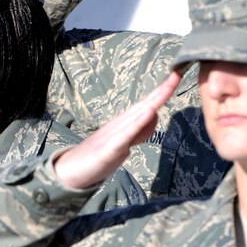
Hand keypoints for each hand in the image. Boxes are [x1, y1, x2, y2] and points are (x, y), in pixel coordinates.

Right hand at [55, 71, 181, 189]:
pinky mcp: (107, 151)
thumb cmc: (95, 159)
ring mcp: (111, 136)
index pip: (146, 105)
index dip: (162, 92)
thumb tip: (154, 114)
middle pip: (143, 106)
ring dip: (152, 101)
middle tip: (178, 73)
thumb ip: (138, 131)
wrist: (67, 172)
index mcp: (123, 124)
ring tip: (167, 87)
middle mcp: (118, 125)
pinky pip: (125, 136)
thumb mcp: (121, 144)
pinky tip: (149, 113)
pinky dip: (138, 124)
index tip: (177, 77)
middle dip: (161, 91)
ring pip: (136, 116)